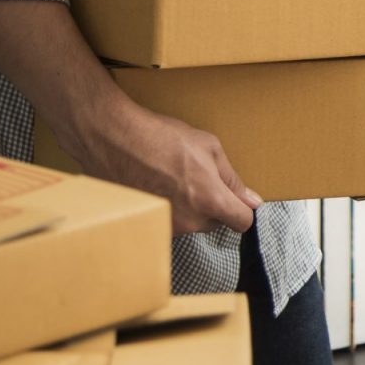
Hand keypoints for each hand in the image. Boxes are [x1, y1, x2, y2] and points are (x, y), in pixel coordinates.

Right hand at [67, 97, 260, 235]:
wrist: (112, 140)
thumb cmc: (159, 138)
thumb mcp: (208, 147)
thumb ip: (232, 179)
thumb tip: (252, 200)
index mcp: (210, 200)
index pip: (242, 223)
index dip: (243, 209)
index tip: (238, 200)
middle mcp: (189, 221)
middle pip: (216, 222)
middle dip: (213, 204)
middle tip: (196, 177)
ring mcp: (166, 226)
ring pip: (191, 223)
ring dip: (189, 207)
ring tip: (171, 178)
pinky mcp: (147, 225)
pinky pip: (169, 223)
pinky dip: (168, 209)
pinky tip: (156, 187)